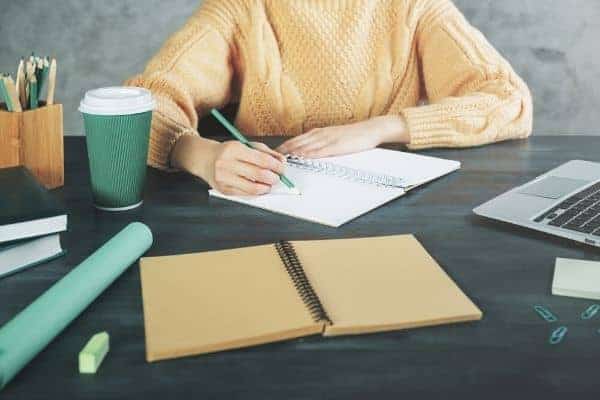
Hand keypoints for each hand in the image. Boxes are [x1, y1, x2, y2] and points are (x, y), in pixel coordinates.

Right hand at [171, 136, 285, 195]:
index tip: (282, 168)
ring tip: (269, 184)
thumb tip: (282, 161)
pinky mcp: (223, 190)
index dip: (276, 166)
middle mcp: (227, 163)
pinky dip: (256, 192)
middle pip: (259, 175)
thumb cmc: (229, 152)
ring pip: (253, 188)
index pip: (262, 160)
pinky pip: (245, 195)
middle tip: (277, 178)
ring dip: (266, 188)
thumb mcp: (246, 145)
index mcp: (234, 149)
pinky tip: (259, 188)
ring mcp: (224, 178)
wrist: (205, 159)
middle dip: (273, 178)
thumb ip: (266, 152)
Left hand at [276, 115, 408, 157]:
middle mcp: (321, 134)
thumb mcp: (333, 137)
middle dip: (283, 150)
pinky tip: (302, 157)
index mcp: (319, 132)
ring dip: (293, 152)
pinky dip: (309, 153)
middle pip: (297, 142)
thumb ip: (320, 144)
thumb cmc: (354, 136)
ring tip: (281, 159)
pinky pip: (320, 150)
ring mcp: (328, 139)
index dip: (284, 147)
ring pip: (306, 145)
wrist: (371, 129)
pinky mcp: (337, 145)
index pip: (296, 140)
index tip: (272, 153)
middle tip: (270, 157)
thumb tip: (308, 152)